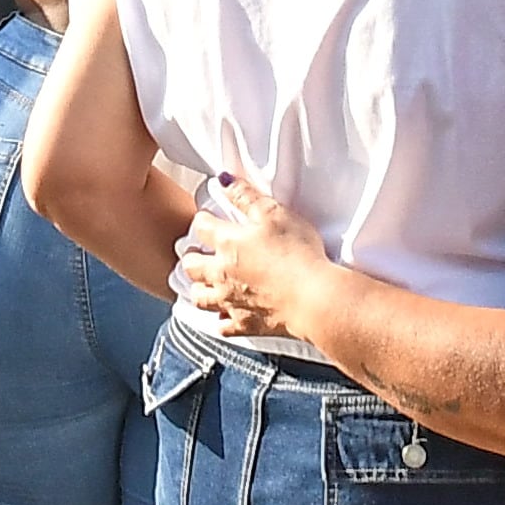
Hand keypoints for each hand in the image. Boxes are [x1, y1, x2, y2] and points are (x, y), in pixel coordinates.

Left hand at [177, 169, 335, 340]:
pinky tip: (227, 313)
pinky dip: (221, 318)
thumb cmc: (297, 253)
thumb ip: (246, 196)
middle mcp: (221, 274)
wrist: (313, 298)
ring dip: (198, 288)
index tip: (208, 217)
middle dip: (191, 255)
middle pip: (191, 265)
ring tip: (204, 282)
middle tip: (198, 250)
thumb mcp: (274, 213)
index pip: (201, 227)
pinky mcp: (243, 325)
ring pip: (199, 297)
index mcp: (228, 243)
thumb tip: (224, 180)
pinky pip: (222, 324)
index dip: (202, 219)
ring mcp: (230, 301)